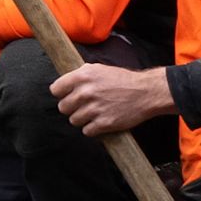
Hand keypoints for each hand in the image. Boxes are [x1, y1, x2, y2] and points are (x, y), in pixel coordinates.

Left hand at [51, 61, 177, 137]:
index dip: (61, 94)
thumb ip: (81, 75)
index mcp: (82, 76)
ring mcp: (95, 109)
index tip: (67, 96)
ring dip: (82, 119)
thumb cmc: (122, 80)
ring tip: (93, 113)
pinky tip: (100, 122)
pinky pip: (87, 131)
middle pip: (63, 107)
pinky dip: (92, 129)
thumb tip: (65, 82)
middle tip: (82, 106)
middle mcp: (86, 92)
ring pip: (73, 120)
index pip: (55, 90)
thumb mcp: (99, 69)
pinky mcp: (104, 123)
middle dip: (72, 108)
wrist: (145, 92)